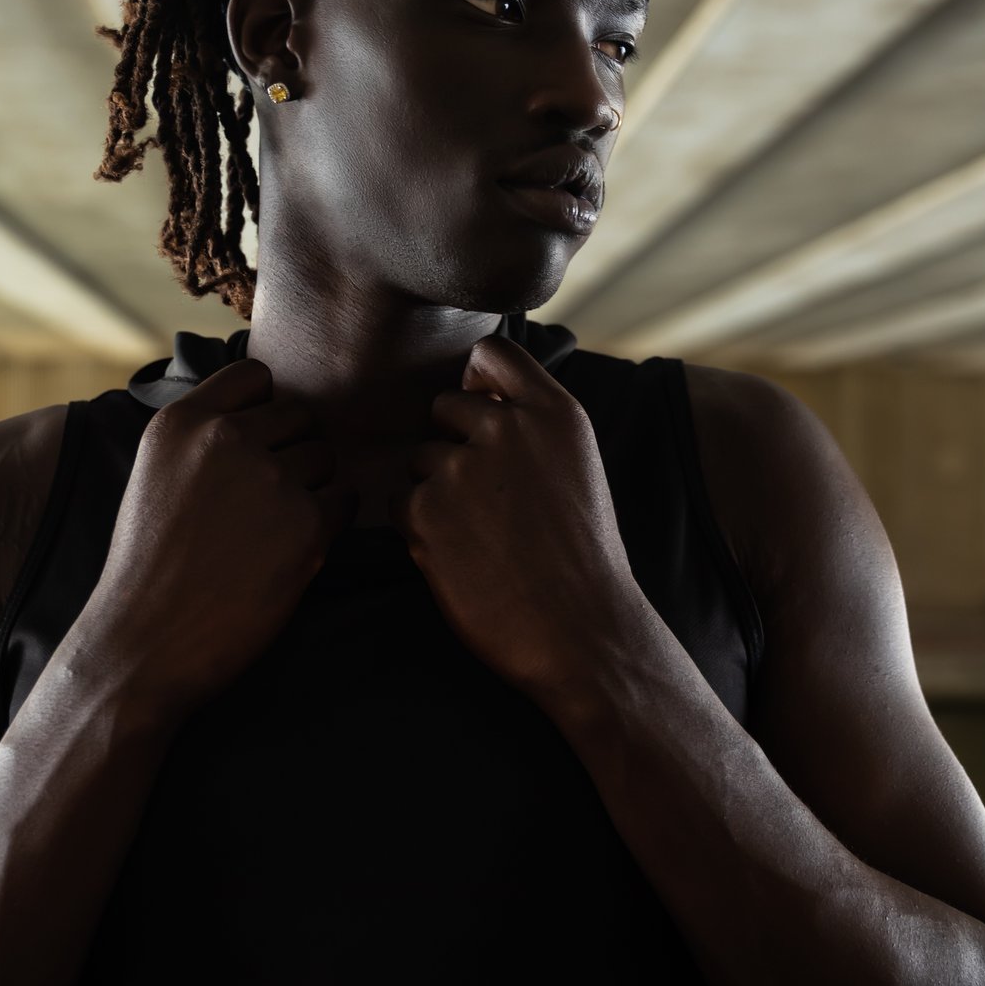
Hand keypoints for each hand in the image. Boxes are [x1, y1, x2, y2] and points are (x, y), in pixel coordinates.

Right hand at [69, 359, 353, 727]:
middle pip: (300, 416)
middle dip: (292, 452)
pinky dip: (328, 524)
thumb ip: (203, 437)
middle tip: (263, 503)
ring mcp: (269, 479)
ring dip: (312, 488)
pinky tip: (289, 553)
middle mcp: (225, 439)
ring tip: (269, 532)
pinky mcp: (306, 524)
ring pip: (325, 457)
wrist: (143, 643)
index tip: (254, 448)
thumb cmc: (149, 567)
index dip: (265, 410)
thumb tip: (267, 412)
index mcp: (182, 422)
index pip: (256, 376)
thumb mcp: (156, 475)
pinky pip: (344, 502)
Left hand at [395, 333, 653, 700]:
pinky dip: (420, 529)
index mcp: (553, 413)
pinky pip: (401, 502)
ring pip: (420, 458)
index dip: (476, 380)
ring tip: (481, 538)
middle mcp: (506, 428)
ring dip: (437, 492)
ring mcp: (461, 466)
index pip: (492, 354)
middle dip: (454, 446)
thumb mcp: (578, 467)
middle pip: (445, 407)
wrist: (581, 631)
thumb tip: (478, 395)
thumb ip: (532, 426)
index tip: (480, 409)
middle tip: (488, 502)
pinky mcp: (425, 510)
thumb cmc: (582, 558)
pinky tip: (461, 557)